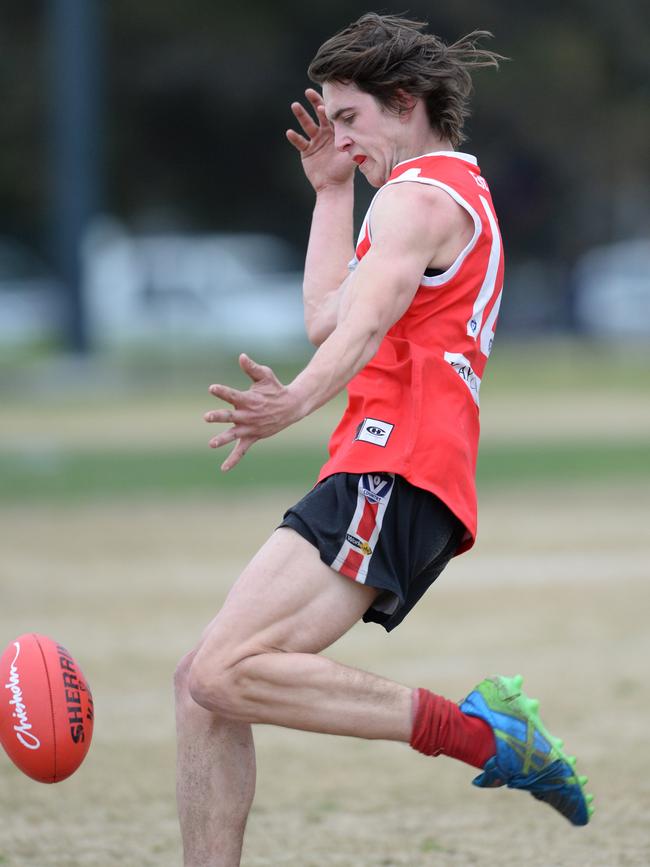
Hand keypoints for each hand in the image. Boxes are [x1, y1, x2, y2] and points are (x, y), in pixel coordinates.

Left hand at [205, 353, 301, 471]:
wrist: (292, 407)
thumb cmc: (275, 389)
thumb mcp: (265, 376)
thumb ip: (252, 368)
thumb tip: (241, 356)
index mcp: (249, 399)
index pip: (232, 395)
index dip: (222, 391)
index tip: (212, 388)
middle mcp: (248, 415)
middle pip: (231, 416)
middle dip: (219, 416)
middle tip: (207, 417)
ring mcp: (250, 428)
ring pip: (234, 435)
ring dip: (223, 439)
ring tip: (211, 444)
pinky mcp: (253, 437)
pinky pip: (242, 450)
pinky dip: (233, 459)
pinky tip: (224, 468)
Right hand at [286, 88, 355, 192]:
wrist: (334, 186)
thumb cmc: (346, 170)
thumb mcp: (353, 154)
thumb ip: (355, 141)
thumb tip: (363, 129)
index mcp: (338, 132)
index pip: (333, 116)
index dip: (328, 109)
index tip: (325, 106)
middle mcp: (326, 133)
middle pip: (318, 114)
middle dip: (314, 102)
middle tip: (308, 92)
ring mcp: (315, 141)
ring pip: (307, 124)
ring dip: (301, 115)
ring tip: (295, 105)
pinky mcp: (306, 151)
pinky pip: (299, 142)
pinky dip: (295, 137)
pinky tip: (290, 132)